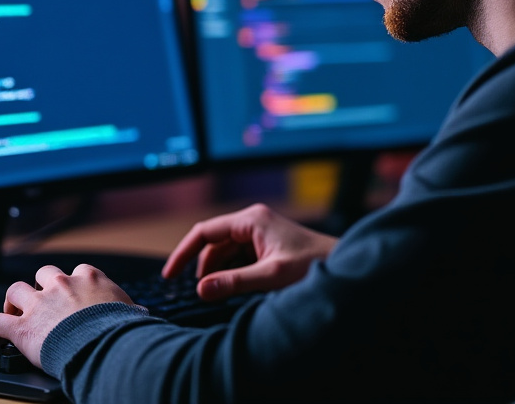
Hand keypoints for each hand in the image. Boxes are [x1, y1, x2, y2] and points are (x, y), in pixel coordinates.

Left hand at [0, 263, 134, 368]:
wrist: (104, 345)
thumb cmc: (121, 329)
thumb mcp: (131, 312)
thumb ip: (129, 309)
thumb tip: (140, 314)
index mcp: (90, 278)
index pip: (78, 271)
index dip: (73, 282)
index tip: (73, 292)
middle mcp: (62, 284)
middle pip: (45, 273)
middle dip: (41, 285)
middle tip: (42, 301)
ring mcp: (39, 304)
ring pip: (15, 291)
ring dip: (13, 301)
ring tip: (14, 312)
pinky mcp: (22, 327)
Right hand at [162, 203, 337, 301]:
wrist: (344, 266)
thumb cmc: (314, 265)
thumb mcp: (271, 276)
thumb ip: (235, 282)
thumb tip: (202, 289)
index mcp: (251, 220)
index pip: (204, 232)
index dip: (183, 253)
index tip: (170, 275)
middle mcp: (253, 221)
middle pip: (214, 244)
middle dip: (205, 269)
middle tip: (202, 295)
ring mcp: (260, 233)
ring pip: (226, 253)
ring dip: (220, 274)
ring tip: (223, 296)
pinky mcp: (266, 245)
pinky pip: (239, 258)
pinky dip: (233, 274)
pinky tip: (237, 291)